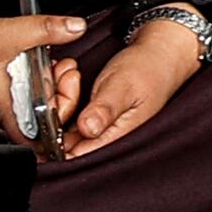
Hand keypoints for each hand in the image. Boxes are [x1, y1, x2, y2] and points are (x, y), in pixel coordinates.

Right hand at [0, 3, 90, 134]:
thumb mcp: (6, 33)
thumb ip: (45, 30)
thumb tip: (77, 27)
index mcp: (2, 107)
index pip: (37, 138)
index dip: (58, 124)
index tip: (69, 94)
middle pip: (37, 115)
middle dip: (58, 93)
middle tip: (65, 67)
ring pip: (25, 101)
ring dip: (43, 83)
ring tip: (51, 58)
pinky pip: (11, 90)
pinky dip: (26, 77)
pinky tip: (29, 56)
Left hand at [58, 14, 205, 159]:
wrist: (160, 55)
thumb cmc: (147, 69)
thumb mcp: (122, 86)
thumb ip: (104, 109)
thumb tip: (86, 129)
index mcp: (117, 138)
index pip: (78, 155)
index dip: (56, 140)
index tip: (51, 111)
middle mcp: (106, 140)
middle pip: (66, 145)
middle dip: (55, 119)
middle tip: (60, 84)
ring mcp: (99, 132)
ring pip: (64, 132)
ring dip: (58, 109)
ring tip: (66, 77)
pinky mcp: (93, 122)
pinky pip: (69, 122)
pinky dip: (64, 105)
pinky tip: (67, 84)